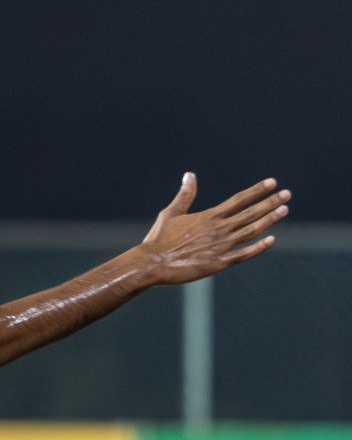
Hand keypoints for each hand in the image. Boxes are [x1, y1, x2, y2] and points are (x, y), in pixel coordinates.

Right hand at [139, 173, 289, 284]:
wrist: (152, 264)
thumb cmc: (159, 239)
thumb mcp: (171, 213)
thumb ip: (185, 195)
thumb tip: (190, 175)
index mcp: (208, 217)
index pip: (239, 200)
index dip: (257, 191)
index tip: (272, 183)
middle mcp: (218, 229)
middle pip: (251, 213)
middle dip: (271, 203)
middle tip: (287, 195)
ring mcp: (220, 246)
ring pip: (251, 231)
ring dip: (269, 221)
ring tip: (284, 211)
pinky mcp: (219, 263)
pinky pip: (244, 254)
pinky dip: (259, 248)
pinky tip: (271, 240)